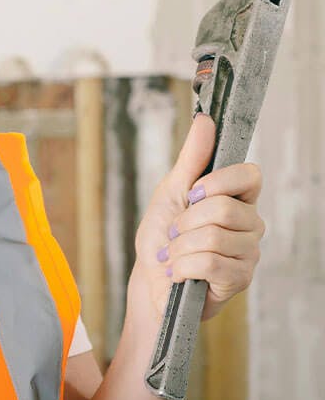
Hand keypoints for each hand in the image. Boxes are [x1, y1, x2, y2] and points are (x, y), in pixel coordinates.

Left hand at [133, 112, 264, 320]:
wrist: (150, 279)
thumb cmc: (161, 235)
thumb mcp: (170, 190)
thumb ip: (191, 158)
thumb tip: (205, 120)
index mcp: (236, 197)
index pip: (250, 175)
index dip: (218, 181)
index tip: (192, 192)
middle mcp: (249, 223)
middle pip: (225, 208)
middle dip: (186, 220)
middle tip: (175, 230)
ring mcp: (248, 253)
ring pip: (215, 237)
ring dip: (180, 246)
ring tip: (174, 253)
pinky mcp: (240, 280)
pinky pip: (210, 263)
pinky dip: (182, 265)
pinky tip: (178, 271)